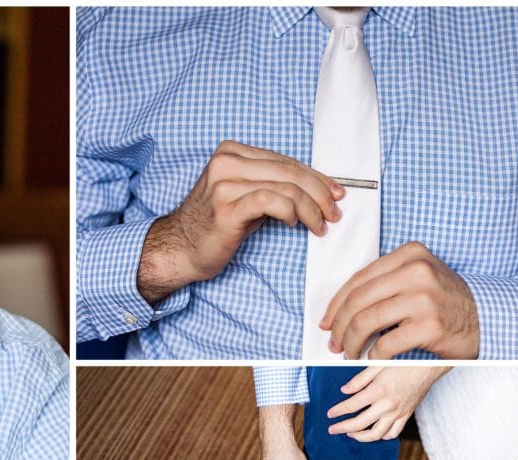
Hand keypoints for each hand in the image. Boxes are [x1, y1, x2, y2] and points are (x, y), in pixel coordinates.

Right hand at [137, 140, 344, 303]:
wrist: (181, 249)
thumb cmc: (215, 226)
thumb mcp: (244, 196)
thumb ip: (272, 185)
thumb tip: (317, 188)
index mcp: (231, 152)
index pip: (286, 160)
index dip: (316, 177)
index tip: (336, 193)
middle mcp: (226, 162)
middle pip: (290, 171)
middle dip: (320, 193)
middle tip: (334, 213)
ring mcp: (224, 183)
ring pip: (286, 188)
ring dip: (311, 209)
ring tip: (319, 225)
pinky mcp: (227, 207)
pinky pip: (272, 202)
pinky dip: (291, 213)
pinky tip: (293, 225)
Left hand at [321, 242, 479, 358]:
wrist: (487, 318)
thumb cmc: (445, 301)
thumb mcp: (418, 277)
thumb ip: (384, 282)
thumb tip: (338, 308)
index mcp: (410, 254)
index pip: (359, 279)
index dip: (335, 304)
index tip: (326, 322)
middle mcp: (417, 271)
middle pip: (358, 300)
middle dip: (338, 326)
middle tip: (334, 343)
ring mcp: (424, 298)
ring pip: (366, 321)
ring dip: (351, 343)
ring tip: (349, 353)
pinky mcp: (430, 326)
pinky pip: (385, 344)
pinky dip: (373, 355)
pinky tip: (372, 358)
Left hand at [326, 366, 450, 441]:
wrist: (429, 367)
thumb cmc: (404, 363)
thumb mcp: (378, 365)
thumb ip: (360, 379)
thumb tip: (344, 390)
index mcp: (379, 390)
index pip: (352, 405)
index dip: (338, 411)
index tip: (329, 414)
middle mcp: (388, 405)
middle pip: (360, 423)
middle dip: (342, 427)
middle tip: (332, 429)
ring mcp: (398, 413)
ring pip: (376, 434)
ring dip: (360, 437)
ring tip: (350, 434)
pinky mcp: (406, 416)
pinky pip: (393, 433)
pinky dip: (381, 436)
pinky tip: (373, 433)